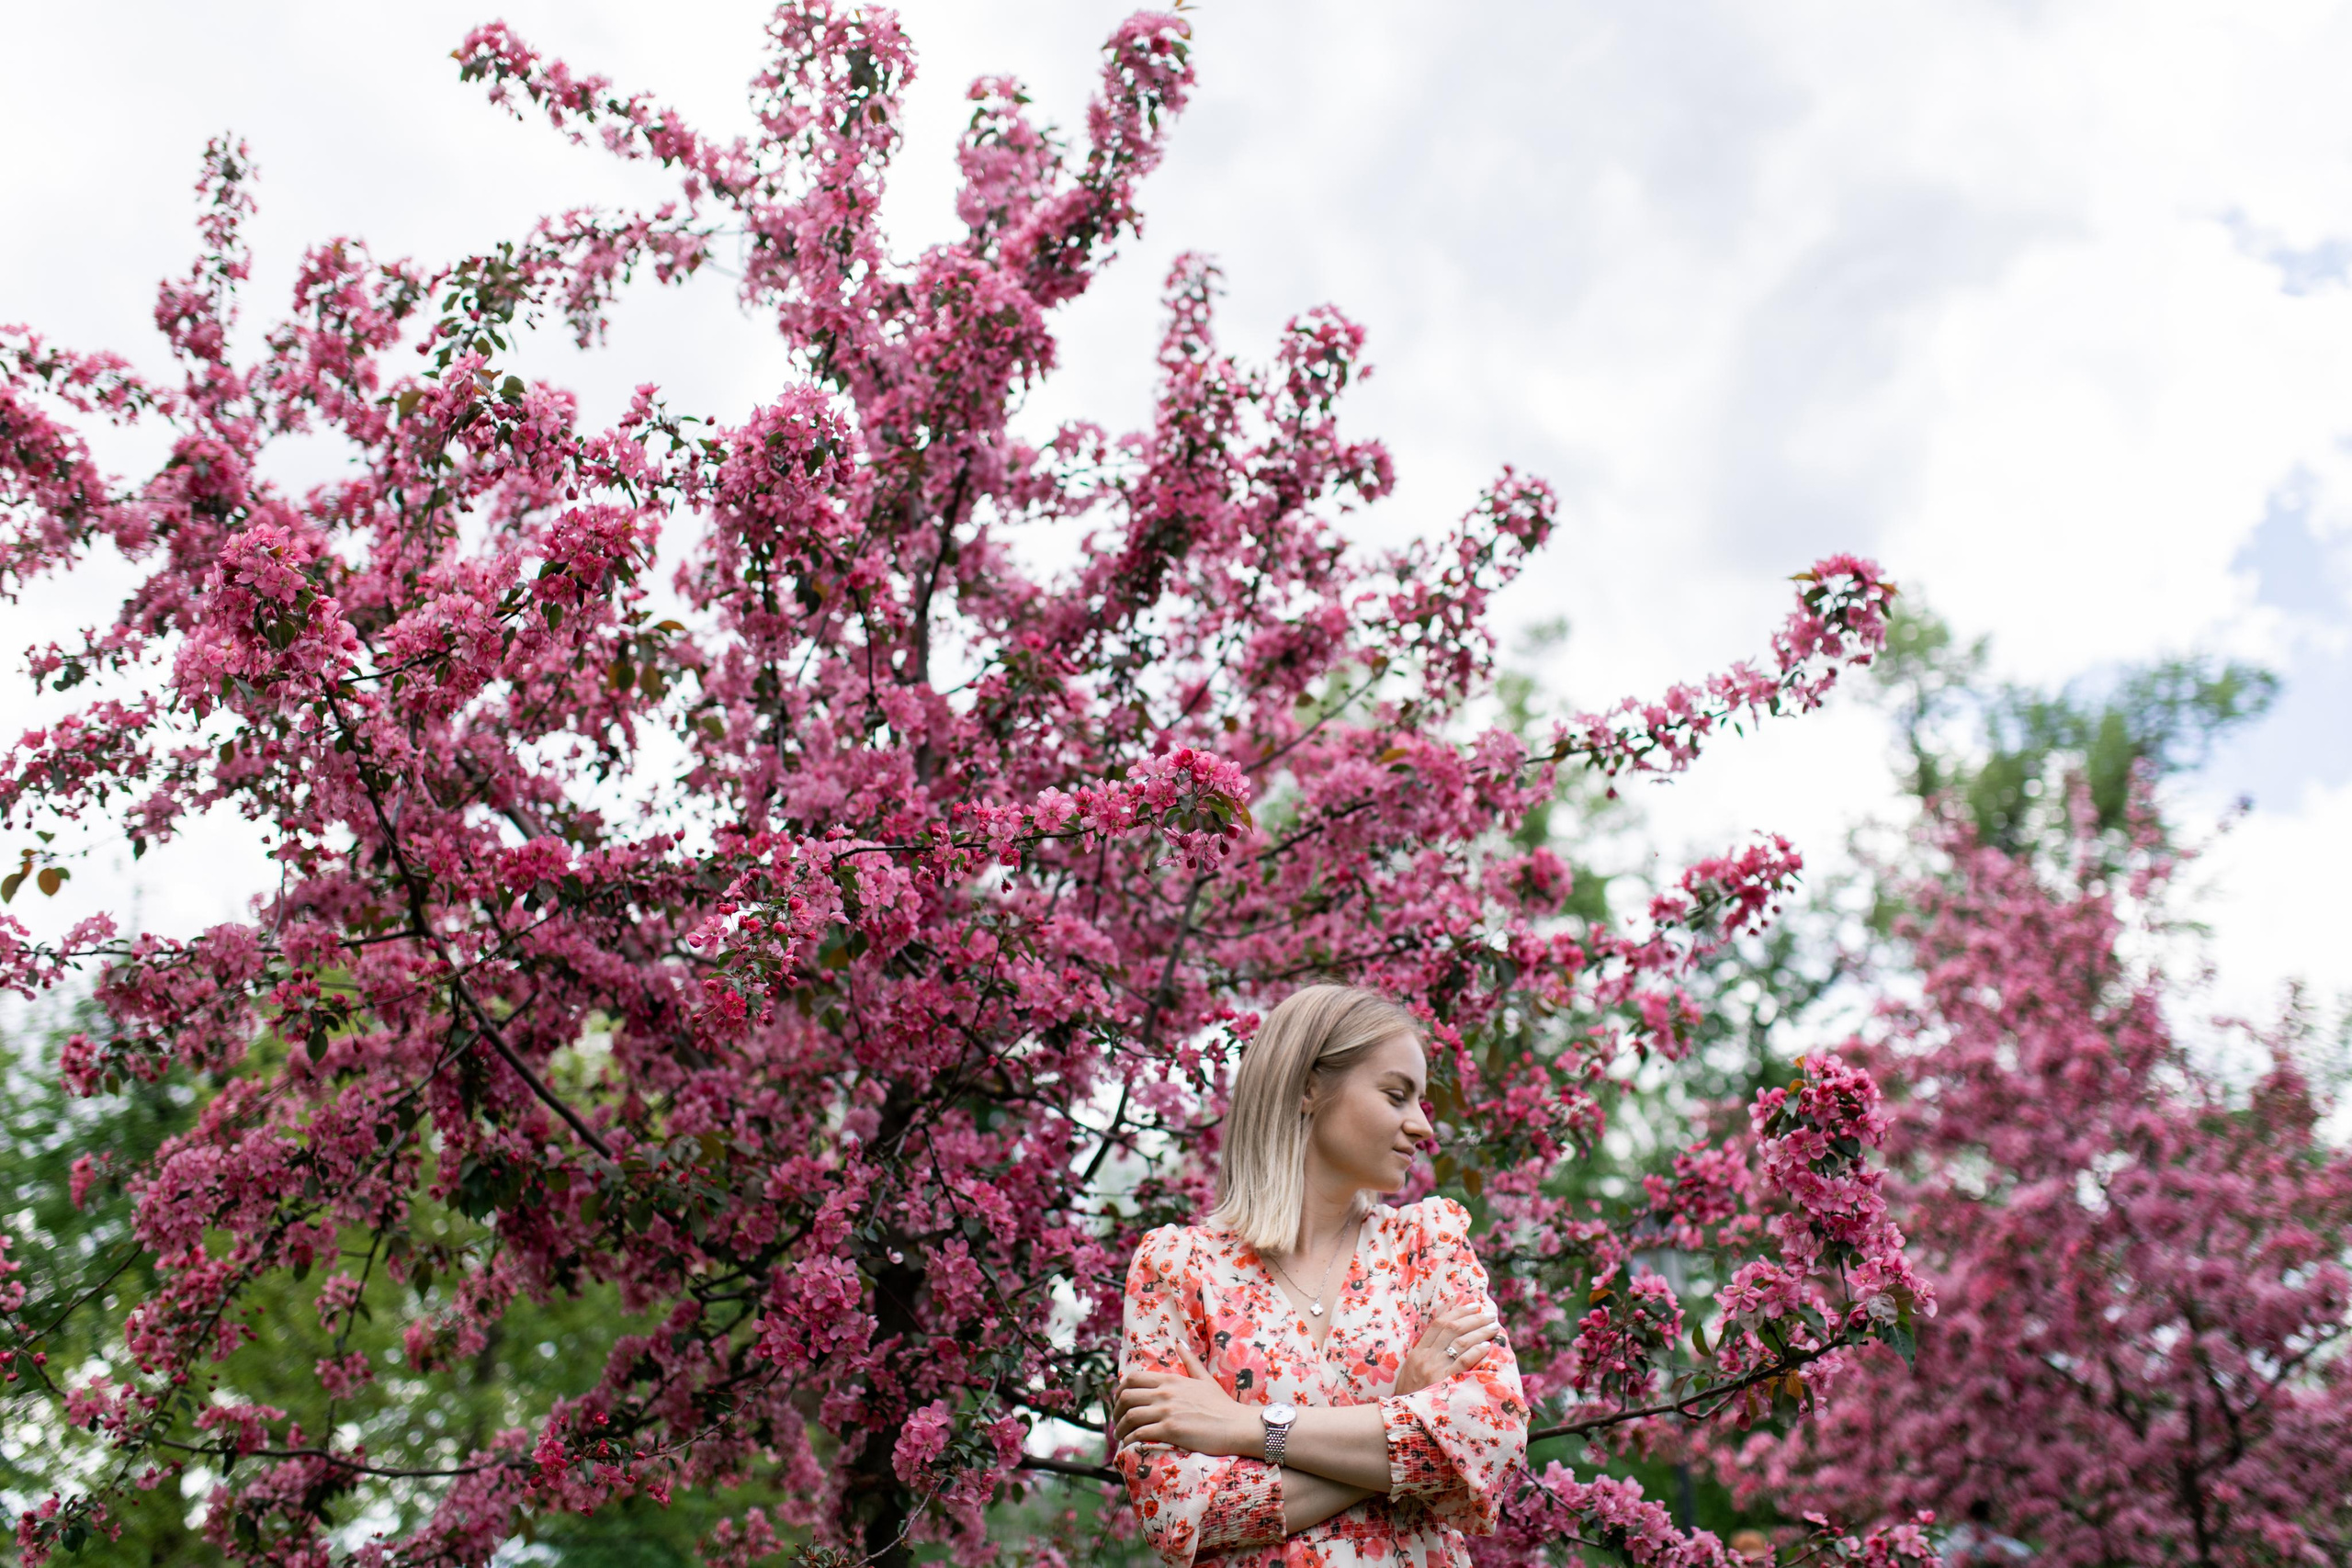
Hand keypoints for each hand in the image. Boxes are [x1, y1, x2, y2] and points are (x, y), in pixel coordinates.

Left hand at [1112, 1336, 1259, 1456]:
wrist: (1236, 1425)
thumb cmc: (1222, 1405)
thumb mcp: (1204, 1378)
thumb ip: (1189, 1361)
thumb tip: (1179, 1342)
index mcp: (1171, 1379)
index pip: (1133, 1378)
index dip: (1119, 1391)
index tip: (1118, 1403)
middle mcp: (1165, 1393)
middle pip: (1126, 1396)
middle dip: (1115, 1411)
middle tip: (1116, 1422)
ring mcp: (1167, 1411)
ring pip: (1130, 1416)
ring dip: (1120, 1428)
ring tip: (1120, 1436)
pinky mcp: (1171, 1430)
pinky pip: (1140, 1434)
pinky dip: (1130, 1440)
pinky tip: (1129, 1445)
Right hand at [1391, 1295, 1500, 1397]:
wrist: (1405, 1420)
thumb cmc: (1411, 1397)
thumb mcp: (1412, 1371)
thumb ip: (1427, 1355)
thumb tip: (1448, 1339)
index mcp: (1417, 1352)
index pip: (1438, 1323)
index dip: (1457, 1311)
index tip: (1472, 1305)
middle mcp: (1426, 1357)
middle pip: (1452, 1328)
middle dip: (1473, 1318)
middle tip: (1489, 1313)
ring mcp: (1435, 1369)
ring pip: (1461, 1342)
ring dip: (1480, 1331)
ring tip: (1493, 1326)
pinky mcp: (1444, 1382)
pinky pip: (1463, 1362)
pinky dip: (1476, 1351)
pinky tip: (1487, 1345)